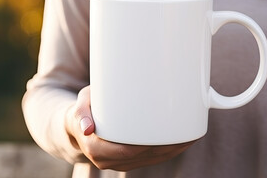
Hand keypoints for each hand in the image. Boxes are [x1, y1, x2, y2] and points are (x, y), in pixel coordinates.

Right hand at [65, 86, 194, 170]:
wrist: (78, 126)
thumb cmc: (82, 110)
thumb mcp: (80, 105)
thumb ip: (81, 113)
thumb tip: (87, 129)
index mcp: (95, 148)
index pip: (126, 151)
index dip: (148, 146)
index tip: (166, 133)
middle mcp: (108, 160)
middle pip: (144, 156)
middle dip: (167, 147)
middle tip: (185, 131)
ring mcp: (120, 161)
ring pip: (150, 160)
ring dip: (171, 151)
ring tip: (188, 136)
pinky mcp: (129, 159)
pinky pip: (150, 159)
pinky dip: (166, 153)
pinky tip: (180, 143)